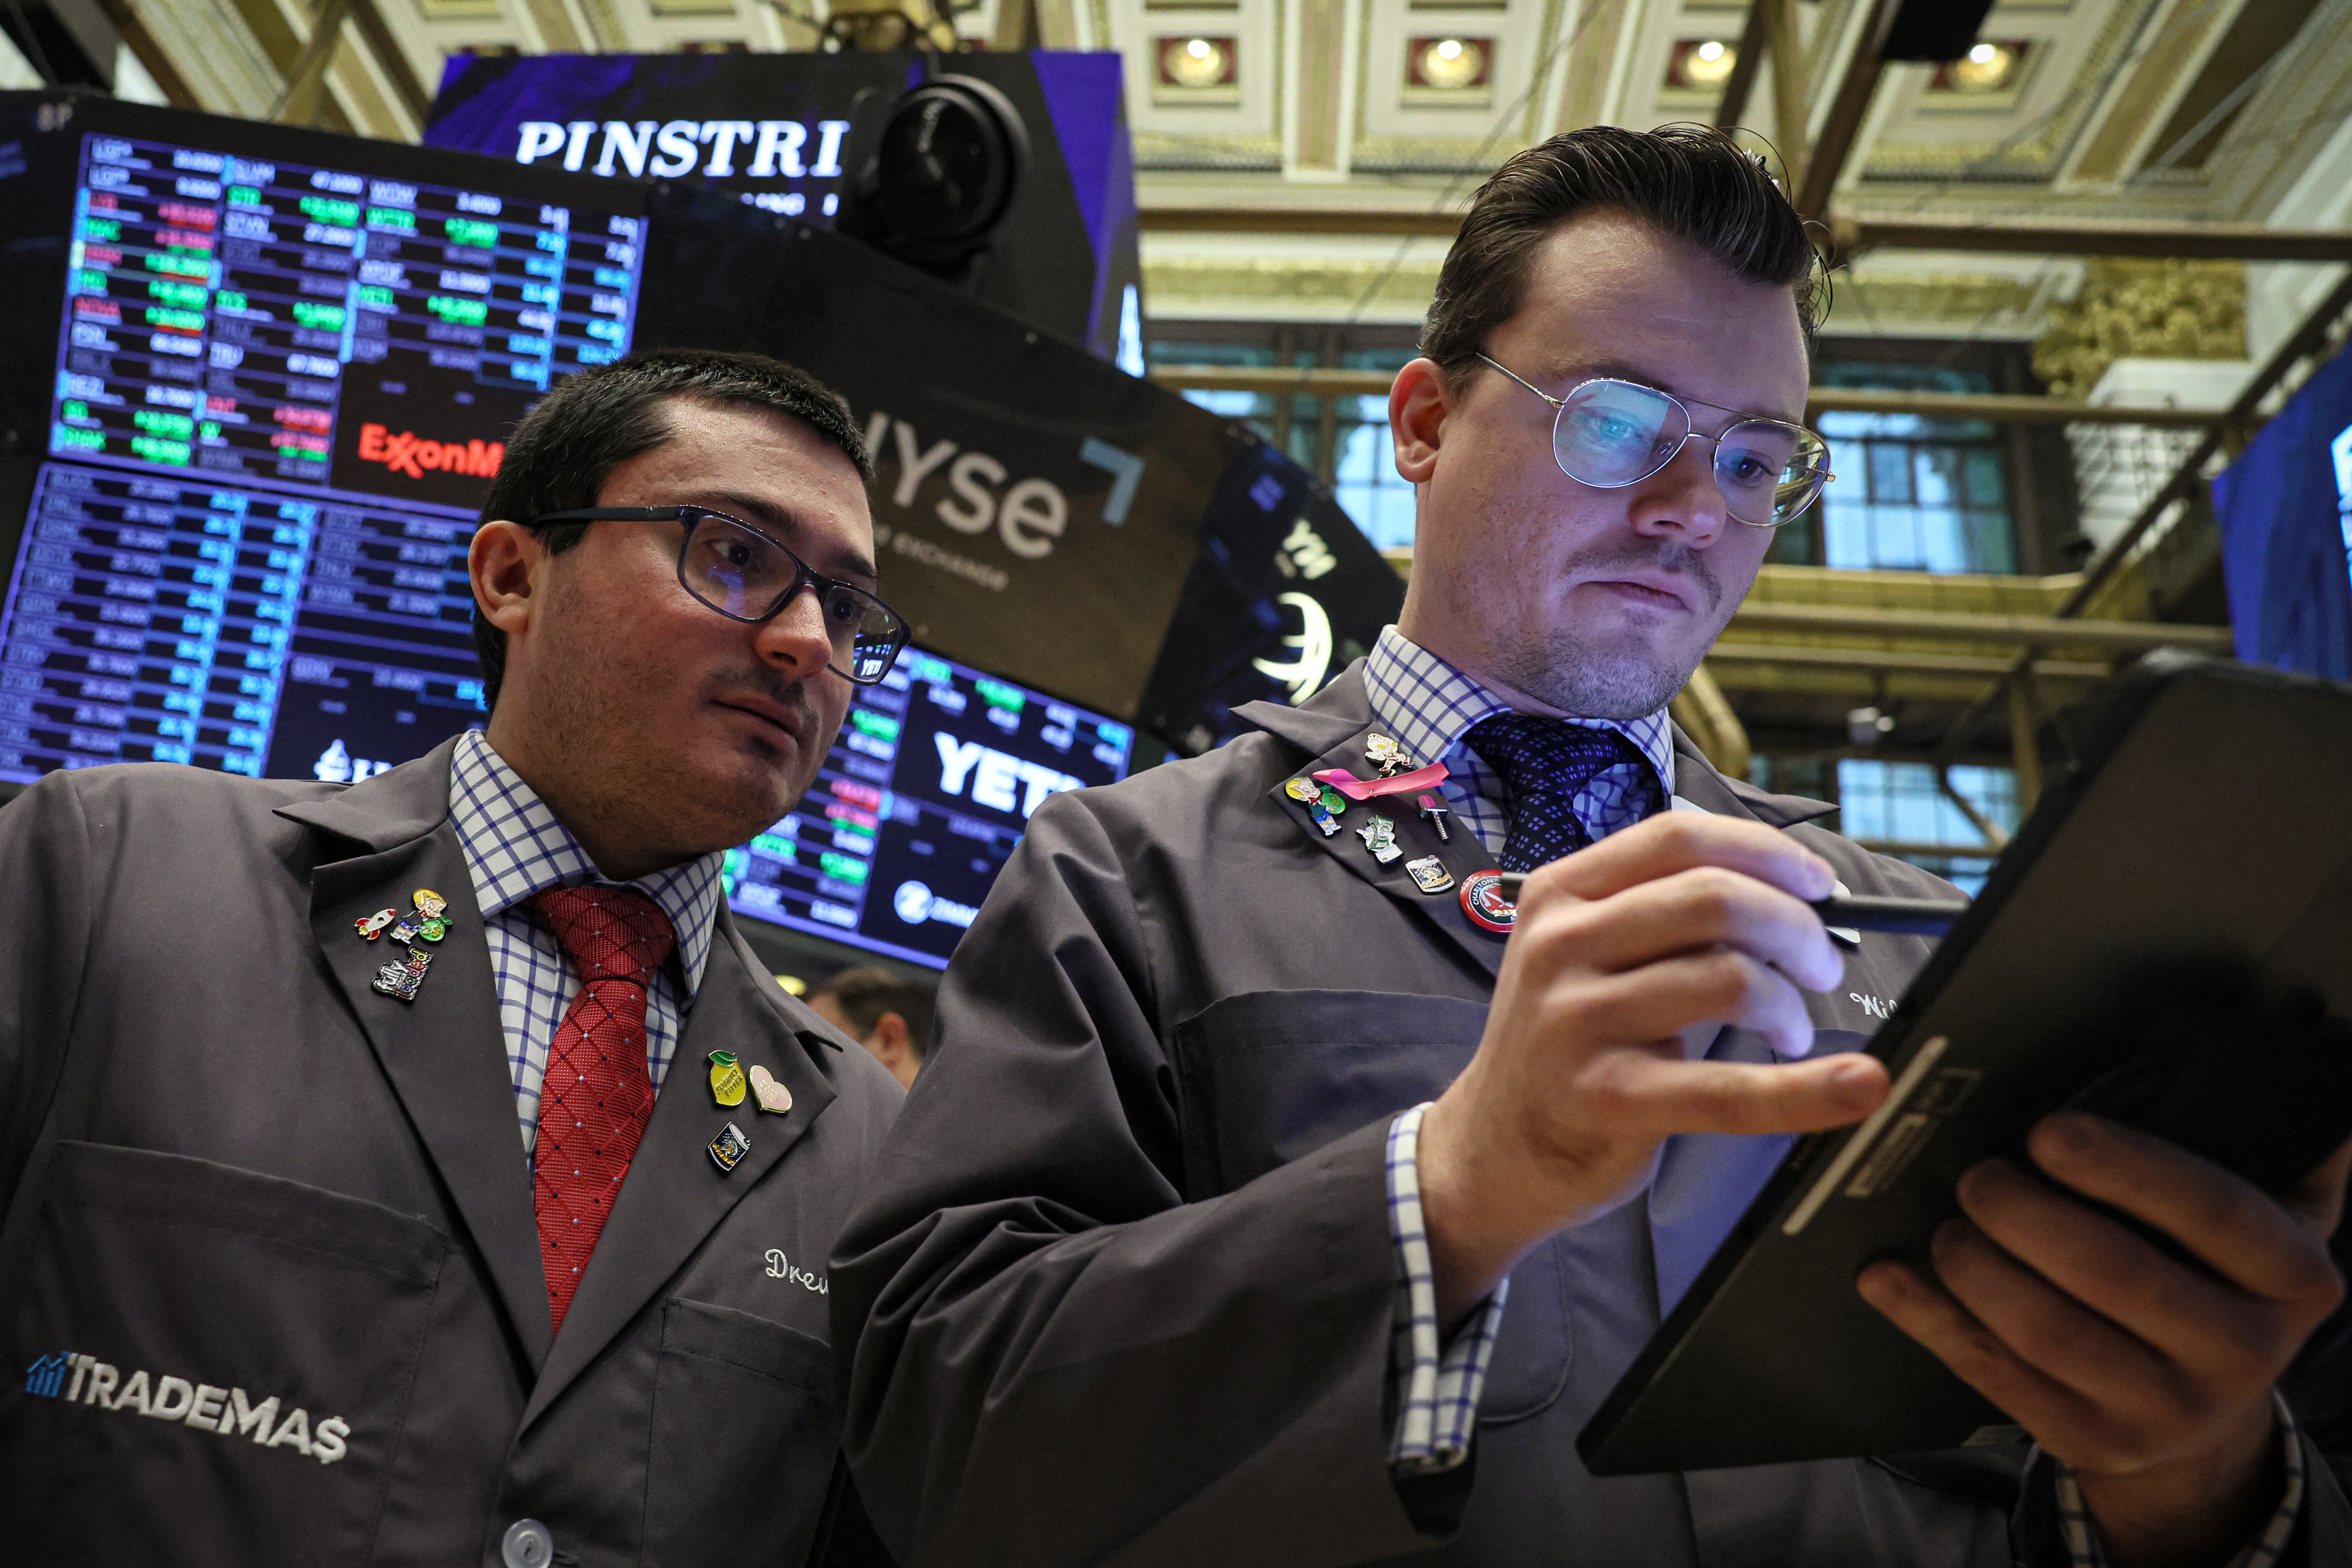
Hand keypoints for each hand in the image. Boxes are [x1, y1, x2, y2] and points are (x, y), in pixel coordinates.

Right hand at [1417, 813, 1888, 1325]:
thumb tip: (1787, 891)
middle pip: (1714, 899)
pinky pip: (1728, 1089)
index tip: (1818, 884)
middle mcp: (1561, 947)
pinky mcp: (1607, 1097)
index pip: (1678, 839)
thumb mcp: (1583, 951)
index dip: (1765, 852)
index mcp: (1561, 895)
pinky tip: (1855, 1087)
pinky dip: (1805, 1090)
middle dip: (1796, 927)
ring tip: (1789, 1030)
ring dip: (1789, 1004)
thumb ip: (1658, 911)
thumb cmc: (1563, 1040)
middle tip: (1820, 965)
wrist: (1495, 1145)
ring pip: (1728, 980)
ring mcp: (1579, 1022)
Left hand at [1859, 1116, 2351, 1567]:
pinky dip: (1932, 1320)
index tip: (2047, 1131)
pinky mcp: (2096, 1442)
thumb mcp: (2262, 1212)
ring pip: (2049, 1331)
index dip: (2126, 1167)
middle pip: (2117, 1273)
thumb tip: (2265, 1045)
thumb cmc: (2212, 1273)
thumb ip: (2260, 1141)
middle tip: (1977, 1177)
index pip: (2214, 1211)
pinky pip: (1998, 1377)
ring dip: (1976, 1268)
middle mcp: (2245, 1351)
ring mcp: (2169, 1410)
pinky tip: (1891, 1278)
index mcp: (2291, 1277)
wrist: (2203, 1406)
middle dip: (2026, 1215)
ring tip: (1949, 1226)